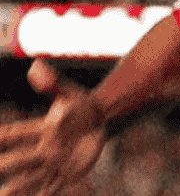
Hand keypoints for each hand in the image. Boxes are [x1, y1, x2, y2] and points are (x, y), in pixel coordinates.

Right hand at [0, 60, 106, 195]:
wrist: (99, 118)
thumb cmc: (79, 103)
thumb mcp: (67, 92)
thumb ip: (51, 83)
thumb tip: (35, 67)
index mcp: (40, 129)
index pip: (14, 134)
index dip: (0, 138)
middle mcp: (42, 148)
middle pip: (19, 159)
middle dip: (6, 165)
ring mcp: (53, 162)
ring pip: (31, 178)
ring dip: (17, 188)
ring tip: (3, 195)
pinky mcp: (67, 172)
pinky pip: (53, 187)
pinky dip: (44, 195)